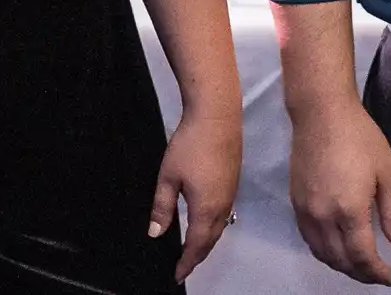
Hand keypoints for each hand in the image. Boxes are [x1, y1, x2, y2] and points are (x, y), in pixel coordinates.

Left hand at [148, 106, 242, 282]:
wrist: (217, 116)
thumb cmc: (189, 146)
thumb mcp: (167, 177)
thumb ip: (162, 207)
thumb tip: (156, 234)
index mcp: (207, 207)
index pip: (197, 244)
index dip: (187, 262)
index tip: (177, 275)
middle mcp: (224, 204)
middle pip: (212, 238)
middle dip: (198, 255)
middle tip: (185, 267)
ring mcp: (232, 191)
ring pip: (221, 225)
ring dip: (208, 241)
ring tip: (193, 250)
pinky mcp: (234, 180)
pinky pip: (225, 213)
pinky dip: (214, 226)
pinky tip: (206, 223)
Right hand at [289, 99, 390, 285]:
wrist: (322, 115)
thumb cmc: (360, 138)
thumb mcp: (387, 172)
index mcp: (349, 210)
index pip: (361, 255)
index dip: (376, 272)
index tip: (389, 278)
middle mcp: (323, 218)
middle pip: (340, 260)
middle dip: (360, 273)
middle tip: (377, 275)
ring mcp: (305, 212)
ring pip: (322, 254)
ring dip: (341, 266)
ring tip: (360, 267)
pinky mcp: (295, 205)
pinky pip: (310, 240)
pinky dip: (325, 252)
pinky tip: (337, 249)